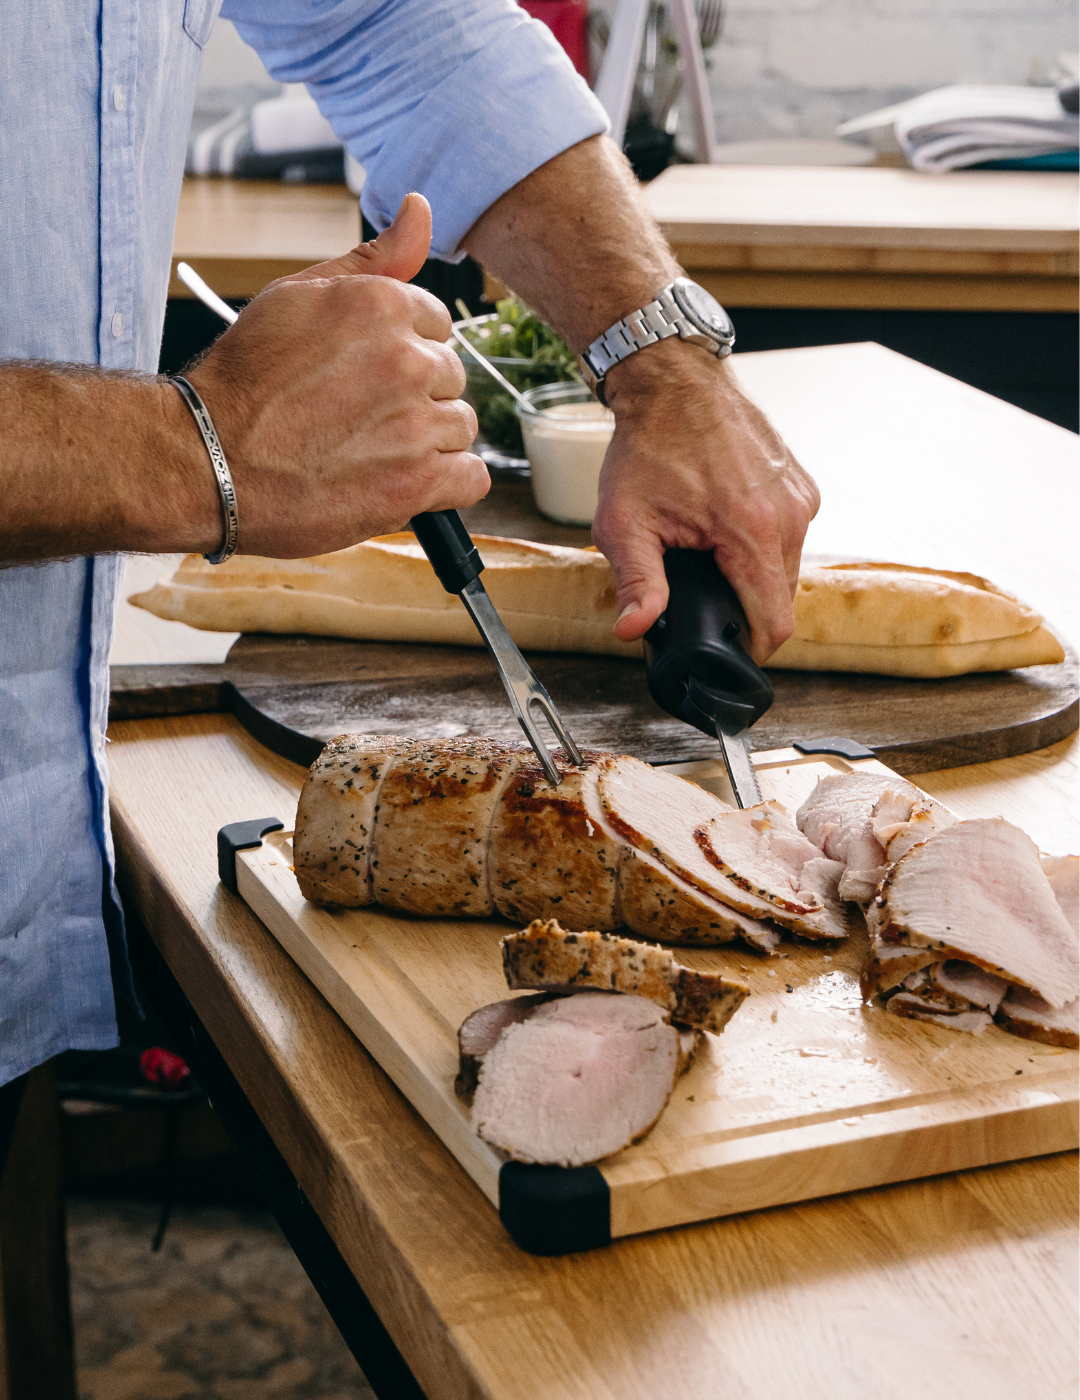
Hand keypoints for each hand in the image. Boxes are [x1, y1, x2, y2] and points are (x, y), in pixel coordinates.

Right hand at [182, 194, 487, 557]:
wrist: (209, 459)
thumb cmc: (246, 380)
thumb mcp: (298, 296)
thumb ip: (373, 259)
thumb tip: (421, 208)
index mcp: (384, 305)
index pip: (436, 325)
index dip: (400, 354)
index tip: (363, 378)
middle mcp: (408, 359)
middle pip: (451, 377)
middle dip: (415, 396)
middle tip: (359, 418)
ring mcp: (416, 424)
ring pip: (460, 427)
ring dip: (428, 442)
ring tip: (371, 452)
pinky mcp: (417, 483)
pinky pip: (471, 479)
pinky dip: (447, 486)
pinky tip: (405, 482)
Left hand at [593, 338, 819, 663]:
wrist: (673, 383)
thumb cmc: (648, 447)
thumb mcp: (626, 523)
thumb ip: (637, 583)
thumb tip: (634, 630)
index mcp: (752, 531)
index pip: (773, 623)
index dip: (748, 649)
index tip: (724, 652)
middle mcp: (789, 515)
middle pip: (782, 600)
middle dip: (744, 610)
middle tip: (702, 600)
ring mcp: (800, 498)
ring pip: (788, 569)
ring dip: (754, 578)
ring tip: (711, 562)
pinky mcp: (801, 485)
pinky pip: (790, 537)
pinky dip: (762, 546)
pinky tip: (727, 532)